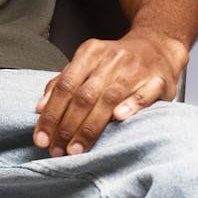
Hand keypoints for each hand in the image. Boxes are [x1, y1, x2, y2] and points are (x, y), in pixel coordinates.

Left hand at [33, 27, 187, 156]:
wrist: (156, 47)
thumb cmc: (116, 63)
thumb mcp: (87, 65)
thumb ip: (63, 83)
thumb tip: (40, 108)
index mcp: (90, 52)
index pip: (65, 85)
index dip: (51, 113)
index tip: (41, 137)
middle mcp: (111, 59)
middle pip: (84, 95)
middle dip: (67, 126)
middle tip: (58, 150)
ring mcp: (135, 68)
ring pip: (109, 98)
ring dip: (91, 127)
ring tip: (77, 149)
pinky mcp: (157, 79)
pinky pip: (143, 94)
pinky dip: (130, 106)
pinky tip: (118, 119)